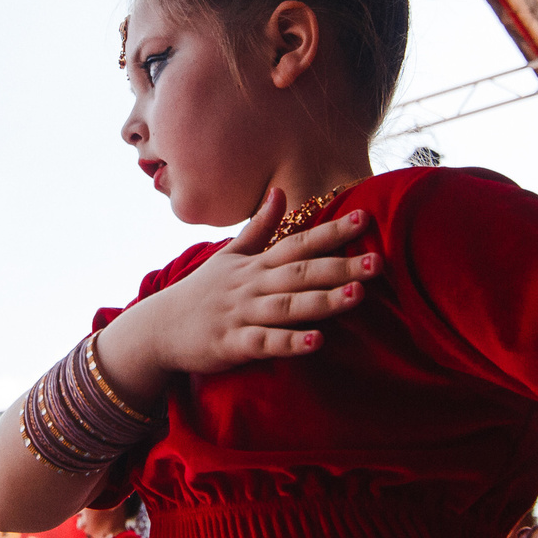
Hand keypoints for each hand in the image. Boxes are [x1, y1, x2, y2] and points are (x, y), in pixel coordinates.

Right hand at [114, 192, 373, 379]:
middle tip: (378, 262)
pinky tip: (317, 342)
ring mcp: (241, 314)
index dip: (331, 232)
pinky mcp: (232, 344)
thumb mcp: (228, 255)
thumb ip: (259, 226)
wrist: (158, 328)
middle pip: (300, 273)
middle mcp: (251, 285)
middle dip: (340, 267)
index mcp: (255, 264)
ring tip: (358, 295)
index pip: (298, 243)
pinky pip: (265, 343)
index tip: (365, 219)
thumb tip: (280, 192)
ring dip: (323, 301)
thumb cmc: (201, 292)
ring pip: (287, 306)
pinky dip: (290, 342)